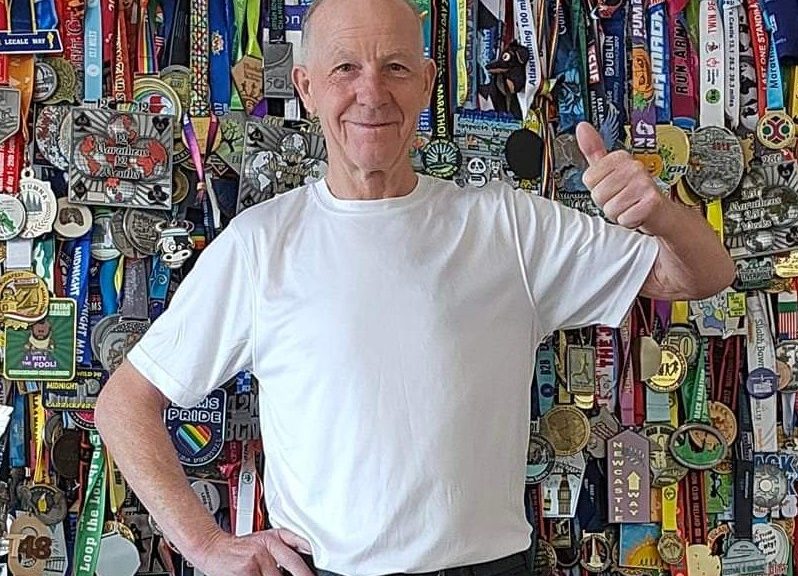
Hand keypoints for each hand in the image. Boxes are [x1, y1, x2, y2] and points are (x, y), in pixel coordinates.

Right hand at [192, 528, 314, 575]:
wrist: (214, 548)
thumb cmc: (241, 546)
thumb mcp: (266, 537)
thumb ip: (287, 543)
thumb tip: (308, 552)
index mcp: (273, 538)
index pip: (297, 553)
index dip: (307, 569)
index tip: (314, 574)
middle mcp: (266, 548)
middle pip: (291, 568)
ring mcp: (256, 561)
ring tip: (270, 573)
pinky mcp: (246, 573)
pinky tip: (259, 575)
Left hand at [576, 121, 663, 232]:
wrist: (661, 212)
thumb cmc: (633, 192)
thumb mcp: (611, 170)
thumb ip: (594, 151)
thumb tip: (582, 127)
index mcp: (621, 158)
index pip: (588, 179)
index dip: (597, 189)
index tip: (612, 187)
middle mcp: (634, 167)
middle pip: (597, 195)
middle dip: (607, 203)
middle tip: (622, 199)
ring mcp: (644, 183)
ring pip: (610, 209)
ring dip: (618, 213)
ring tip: (630, 206)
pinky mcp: (651, 202)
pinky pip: (624, 219)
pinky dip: (628, 222)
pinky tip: (637, 214)